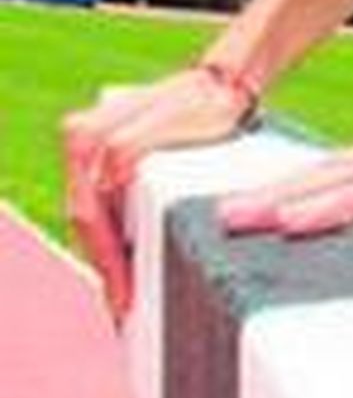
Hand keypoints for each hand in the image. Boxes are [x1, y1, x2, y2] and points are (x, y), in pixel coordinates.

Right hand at [62, 66, 257, 323]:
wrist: (225, 87)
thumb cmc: (204, 106)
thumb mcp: (169, 125)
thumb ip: (129, 149)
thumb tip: (105, 180)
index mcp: (87, 138)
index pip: (89, 214)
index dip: (105, 260)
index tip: (123, 297)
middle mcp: (82, 145)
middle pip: (89, 223)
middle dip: (106, 268)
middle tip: (125, 310)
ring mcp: (96, 155)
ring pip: (98, 221)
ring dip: (111, 258)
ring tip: (128, 297)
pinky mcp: (115, 164)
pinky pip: (111, 211)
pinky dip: (121, 240)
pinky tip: (135, 266)